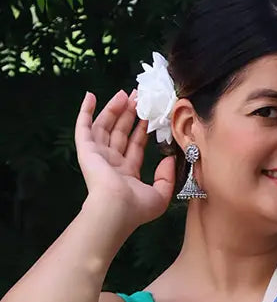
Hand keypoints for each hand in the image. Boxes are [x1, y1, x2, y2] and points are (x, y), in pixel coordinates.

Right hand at [74, 89, 175, 228]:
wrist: (116, 208)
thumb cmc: (136, 207)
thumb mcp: (160, 195)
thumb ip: (167, 177)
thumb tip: (169, 158)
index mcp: (127, 174)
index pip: (135, 146)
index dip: (142, 129)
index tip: (149, 113)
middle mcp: (112, 164)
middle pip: (120, 133)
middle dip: (129, 114)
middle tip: (137, 96)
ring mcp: (98, 156)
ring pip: (105, 126)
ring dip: (113, 109)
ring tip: (123, 94)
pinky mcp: (86, 150)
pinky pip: (83, 127)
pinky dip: (85, 111)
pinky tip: (90, 95)